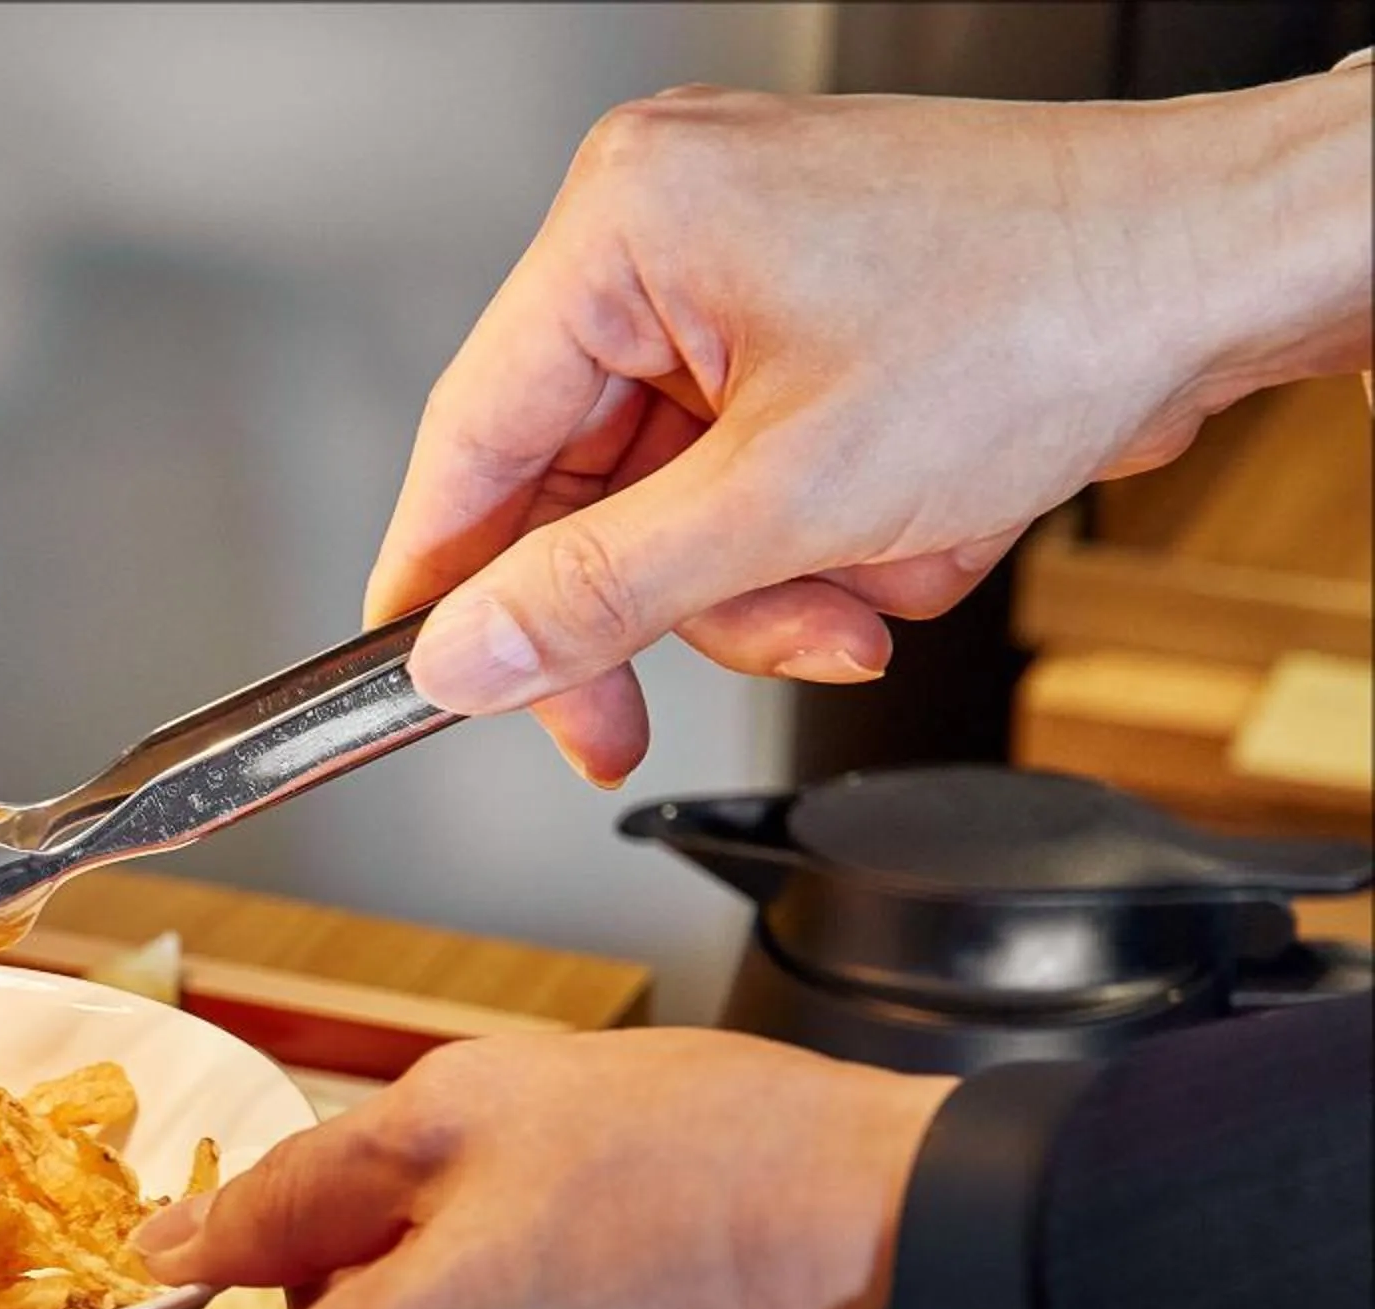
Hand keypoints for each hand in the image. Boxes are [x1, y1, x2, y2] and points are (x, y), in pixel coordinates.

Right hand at [368, 73, 1374, 780]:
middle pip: (571, 490)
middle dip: (665, 603)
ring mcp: (738, 271)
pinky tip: (898, 540)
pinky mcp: (806, 316)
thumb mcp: (789, 502)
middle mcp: (665, 228)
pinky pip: (744, 474)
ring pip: (667, 504)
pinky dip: (813, 538)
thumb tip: (463, 658)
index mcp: (626, 222)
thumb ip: (598, 595)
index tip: (438, 691)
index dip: (448, 590)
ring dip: (759, 585)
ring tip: (862, 592)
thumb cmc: (1057, 310)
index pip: (469, 441)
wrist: (1238, 266)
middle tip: (649, 715)